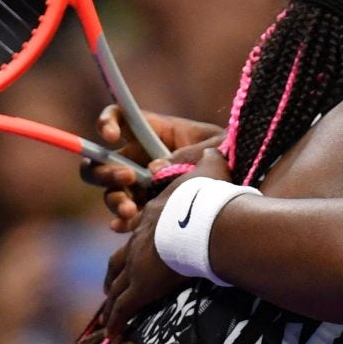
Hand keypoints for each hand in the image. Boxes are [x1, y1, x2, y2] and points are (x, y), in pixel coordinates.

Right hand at [81, 106, 224, 231]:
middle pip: (103, 161)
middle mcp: (140, 157)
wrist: (239, 190)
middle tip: (128, 178)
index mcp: (154, 131)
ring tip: (130, 211)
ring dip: (115, 200)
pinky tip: (124, 226)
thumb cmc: (230, 156)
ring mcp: (140, 185)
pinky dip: (121, 222)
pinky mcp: (145, 208)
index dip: (107, 122)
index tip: (111, 136)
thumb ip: (186, 153)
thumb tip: (154, 170)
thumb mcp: (214, 146)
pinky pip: (124, 216)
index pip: (119, 118)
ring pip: (111, 191)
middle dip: (107, 170)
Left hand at [100, 149, 233, 336]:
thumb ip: (209, 157)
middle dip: (116, 274)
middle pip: (120, 258)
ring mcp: (138, 263)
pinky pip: (124, 309)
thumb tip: (214, 146)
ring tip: (109, 317)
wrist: (210, 224)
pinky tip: (113, 337)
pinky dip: (116, 324)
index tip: (140, 251)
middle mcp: (140, 238)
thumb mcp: (211, 167)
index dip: (140, 242)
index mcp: (155, 213)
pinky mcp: (142, 286)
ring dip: (112, 302)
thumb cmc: (214, 196)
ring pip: (117, 286)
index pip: (142, 229)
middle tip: (113, 287)